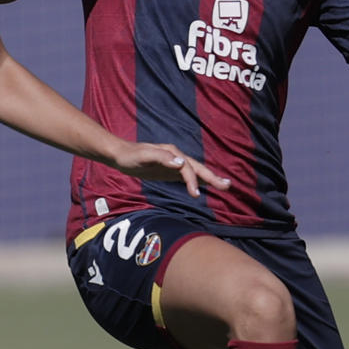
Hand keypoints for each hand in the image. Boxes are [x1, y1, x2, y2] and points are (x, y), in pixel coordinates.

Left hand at [110, 141, 231, 195]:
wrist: (120, 155)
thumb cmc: (130, 156)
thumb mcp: (143, 156)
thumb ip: (162, 159)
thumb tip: (181, 163)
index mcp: (172, 153)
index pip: (187, 169)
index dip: (192, 181)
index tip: (196, 194)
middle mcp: (176, 157)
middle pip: (198, 168)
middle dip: (212, 177)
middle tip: (227, 186)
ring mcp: (174, 164)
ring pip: (195, 171)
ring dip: (209, 178)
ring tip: (224, 185)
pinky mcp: (169, 170)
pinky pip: (187, 176)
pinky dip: (197, 180)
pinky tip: (204, 186)